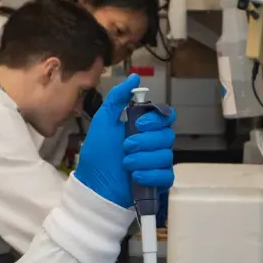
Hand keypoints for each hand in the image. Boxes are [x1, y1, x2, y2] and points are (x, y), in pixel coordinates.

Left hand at [74, 73, 176, 207]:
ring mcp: (157, 163)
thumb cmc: (97, 154)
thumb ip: (118, 98)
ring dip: (142, 159)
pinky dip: (149, 175)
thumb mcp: (104, 121)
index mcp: (144, 127)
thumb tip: (134, 76)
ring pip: (166, 155)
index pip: (166, 116)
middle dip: (144, 142)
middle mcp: (154, 143)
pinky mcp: (159, 181)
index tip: (139, 124)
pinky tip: (135, 176)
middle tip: (126, 147)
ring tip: (126, 165)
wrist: (94, 185)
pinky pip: (166, 175)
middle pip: (167, 135)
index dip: (156, 119)